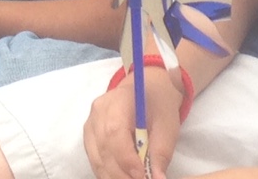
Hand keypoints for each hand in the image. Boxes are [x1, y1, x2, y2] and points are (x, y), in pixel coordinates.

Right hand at [83, 64, 185, 178]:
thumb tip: (157, 178)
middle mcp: (98, 111)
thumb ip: (162, 152)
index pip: (115, 132)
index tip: (142, 176)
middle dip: (121, 173)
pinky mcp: (89, 135)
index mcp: (119, 101)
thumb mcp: (168, 125)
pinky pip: (95, 159)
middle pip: (103, 148)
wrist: (146, 87)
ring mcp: (90, 123)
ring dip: (113, 176)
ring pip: (96, 158)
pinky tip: (122, 177)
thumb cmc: (158, 104)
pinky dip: (107, 173)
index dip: (126, 158)